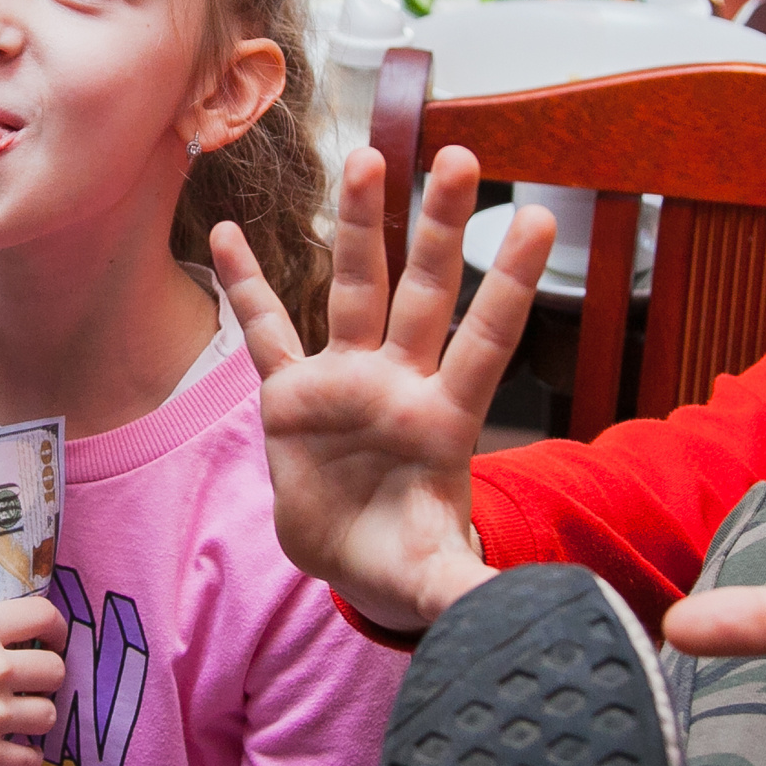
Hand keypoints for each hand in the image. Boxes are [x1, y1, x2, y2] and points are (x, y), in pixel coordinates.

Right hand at [0, 597, 66, 765]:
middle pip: (55, 670)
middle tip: (25, 690)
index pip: (44, 615)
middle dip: (45, 681)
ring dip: (34, 720)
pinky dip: (23, 758)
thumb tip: (9, 646)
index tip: (51, 642)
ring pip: (49, 714)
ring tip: (9, 723)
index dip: (55, 630)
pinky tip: (2, 753)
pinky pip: (33, 759)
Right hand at [211, 145, 552, 632]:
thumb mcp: (438, 580)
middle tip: (458, 156)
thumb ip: (469, 587)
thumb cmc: (406, 564)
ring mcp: (347, 380)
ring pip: (355, 289)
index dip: (508, 284)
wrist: (352, 566)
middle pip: (425, 291)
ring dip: (360, 226)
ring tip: (365, 159)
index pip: (485, 340)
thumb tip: (523, 610)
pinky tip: (229, 231)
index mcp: (445, 418)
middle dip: (440, 227)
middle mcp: (400, 382)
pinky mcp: (292, 395)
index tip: (536, 220)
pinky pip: (266, 331)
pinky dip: (248, 285)